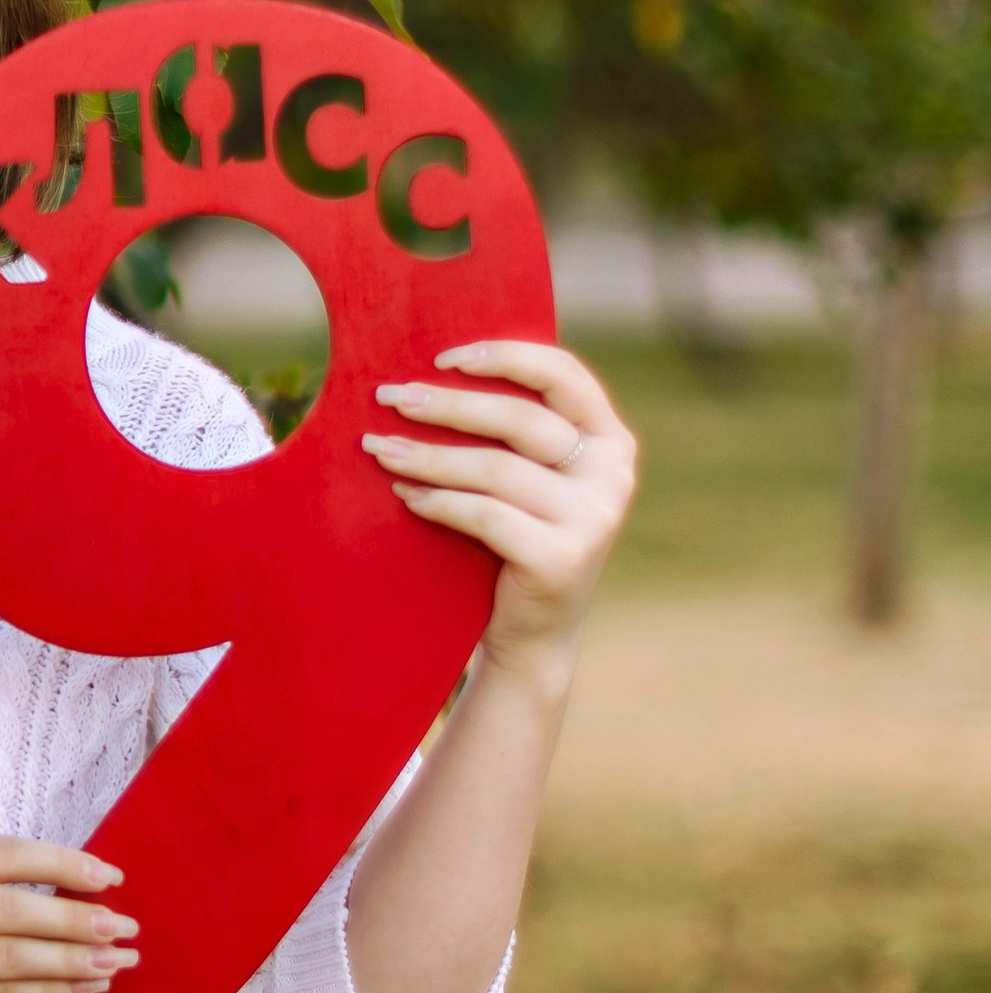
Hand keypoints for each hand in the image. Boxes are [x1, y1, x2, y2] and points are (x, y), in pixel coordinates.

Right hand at [0, 836, 136, 992]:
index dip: (61, 863)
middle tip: (127, 927)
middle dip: (79, 918)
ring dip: (75, 961)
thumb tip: (71, 888)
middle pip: (12, 909)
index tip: (110, 876)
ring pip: (13, 958)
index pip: (0, 855)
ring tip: (118, 963)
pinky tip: (82, 991)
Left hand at [361, 340, 638, 688]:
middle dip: (447, 405)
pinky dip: (439, 503)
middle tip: (390, 398)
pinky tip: (407, 498)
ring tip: (381, 450)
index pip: (563, 374)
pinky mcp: (563, 558)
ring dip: (428, 456)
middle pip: (520, 419)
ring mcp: (594, 518)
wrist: (532, 635)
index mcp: (609, 440)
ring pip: (496, 469)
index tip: (443, 357)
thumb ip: (511, 430)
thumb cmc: (515, 539)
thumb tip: (434, 368)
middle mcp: (612, 474)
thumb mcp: (528, 477)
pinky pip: (486, 515)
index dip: (503, 356)